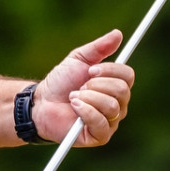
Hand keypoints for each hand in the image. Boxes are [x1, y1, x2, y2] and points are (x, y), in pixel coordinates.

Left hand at [31, 29, 134, 146]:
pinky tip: (74, 108)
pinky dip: (86, 112)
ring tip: (73, 97)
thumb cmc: (61, 82)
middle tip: (80, 86)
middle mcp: (118, 104)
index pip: (128, 76)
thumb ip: (99, 48)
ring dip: (87, 98)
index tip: (91, 69)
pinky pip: (102, 123)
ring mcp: (110, 122)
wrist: (41, 103)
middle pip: (122, 90)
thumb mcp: (78, 59)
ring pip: (111, 106)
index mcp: (116, 86)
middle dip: (96, 85)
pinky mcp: (100, 136)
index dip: (110, 70)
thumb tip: (118, 34)